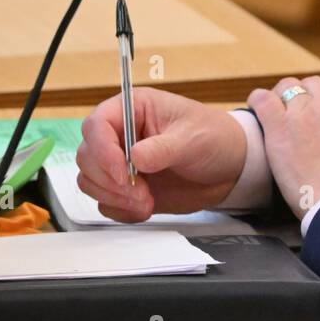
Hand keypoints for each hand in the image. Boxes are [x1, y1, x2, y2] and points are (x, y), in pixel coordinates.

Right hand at [77, 87, 247, 221]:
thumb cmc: (214, 137)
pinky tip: (145, 209)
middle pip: (87, 156)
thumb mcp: (194, 138)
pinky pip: (106, 202)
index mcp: (132, 110)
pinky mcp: (127, 189)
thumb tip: (135, 158)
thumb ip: (164, 148)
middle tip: (140, 192)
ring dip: (114, 197)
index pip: (97, 125)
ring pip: (90, 181)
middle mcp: (121, 135)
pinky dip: (121, 210)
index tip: (122, 172)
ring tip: (147, 202)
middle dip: (109, 180)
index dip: (102, 150)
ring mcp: (121, 163)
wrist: (231, 168)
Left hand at [248, 76, 319, 220]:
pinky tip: (258, 105)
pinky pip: (263, 101)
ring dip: (284, 96)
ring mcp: (304, 115)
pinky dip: (259, 100)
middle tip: (304, 113)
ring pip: (288, 88)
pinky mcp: (280, 129)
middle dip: (309, 95)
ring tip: (279, 108)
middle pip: (315, 85)